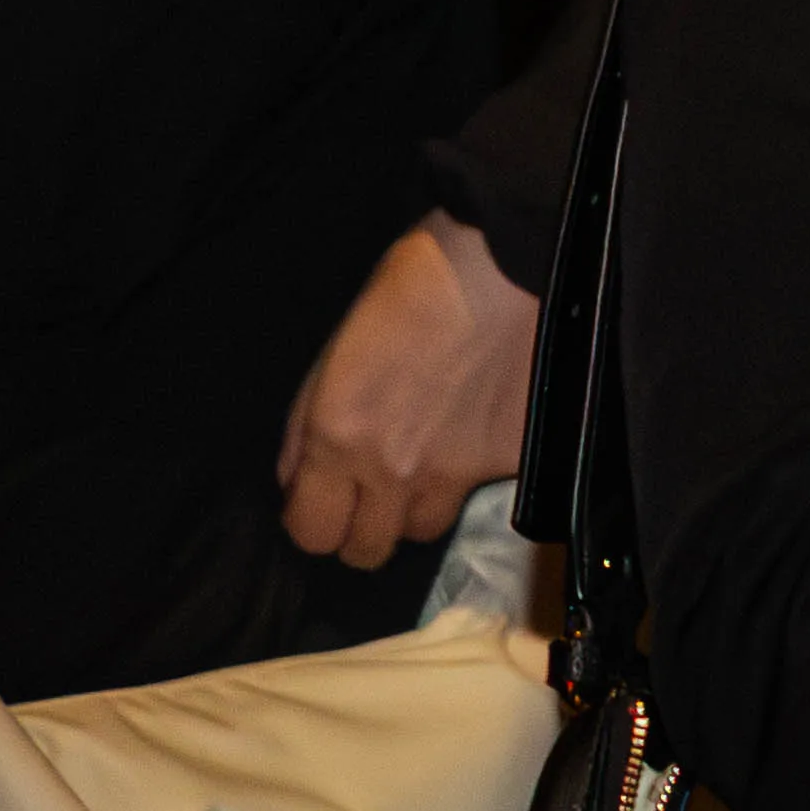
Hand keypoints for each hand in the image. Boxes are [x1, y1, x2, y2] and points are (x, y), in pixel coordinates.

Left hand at [275, 216, 539, 565]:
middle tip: (375, 488)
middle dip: (363, 526)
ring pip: (425, 530)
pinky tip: (480, 427)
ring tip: (430, 459)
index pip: (311, 535)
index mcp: (338, 440)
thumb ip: (305, 430)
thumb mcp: (331, 354)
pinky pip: (483, 491)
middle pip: (368, 551)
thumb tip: (297, 482)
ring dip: (418, 505)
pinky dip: (475, 471)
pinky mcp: (512, 458)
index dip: (315, 521)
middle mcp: (394, 468)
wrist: (502, 260)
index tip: (326, 499)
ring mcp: (459, 470)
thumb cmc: (408, 289)